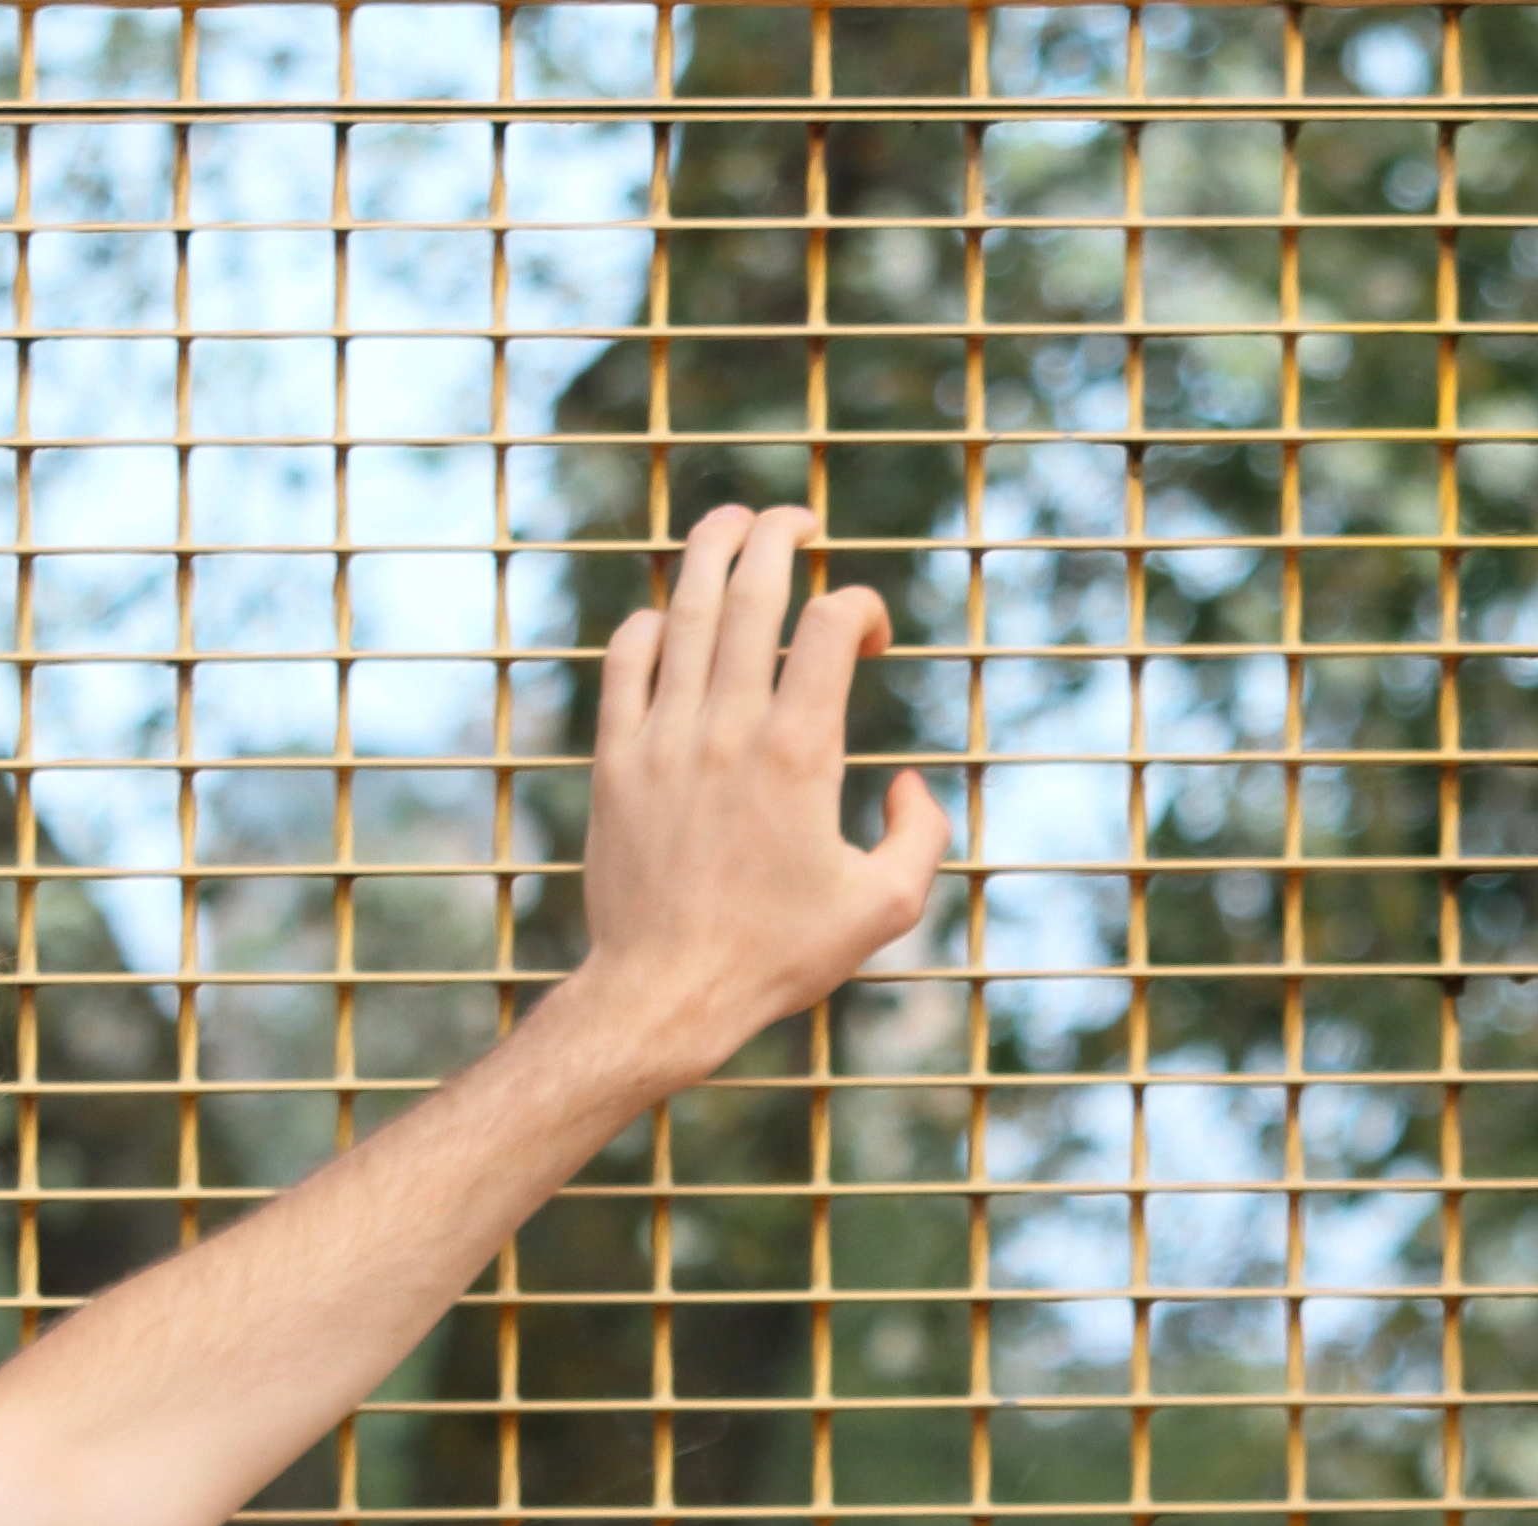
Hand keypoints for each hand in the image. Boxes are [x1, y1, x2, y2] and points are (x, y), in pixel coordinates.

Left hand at [570, 505, 950, 1069]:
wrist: (665, 992)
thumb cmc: (779, 957)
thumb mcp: (885, 910)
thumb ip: (921, 836)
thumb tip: (908, 782)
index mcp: (800, 753)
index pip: (831, 623)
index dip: (861, 605)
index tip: (871, 637)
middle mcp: (728, 728)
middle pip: (753, 587)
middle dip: (781, 535)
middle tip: (800, 521)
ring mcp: (664, 737)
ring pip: (686, 606)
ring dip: (713, 550)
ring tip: (736, 523)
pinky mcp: (616, 758)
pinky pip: (627, 657)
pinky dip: (653, 621)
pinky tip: (674, 620)